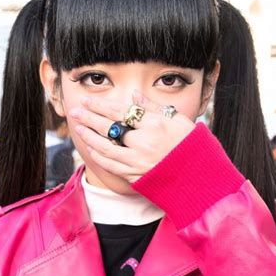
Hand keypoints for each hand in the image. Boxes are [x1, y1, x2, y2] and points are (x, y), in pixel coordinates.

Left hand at [69, 91, 195, 183]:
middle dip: (90, 118)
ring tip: (79, 127)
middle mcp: (144, 143)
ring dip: (90, 136)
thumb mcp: (179, 121)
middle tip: (76, 111)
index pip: (122, 112)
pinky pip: (112, 166)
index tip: (88, 100)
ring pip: (106, 147)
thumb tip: (134, 95)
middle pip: (110, 127)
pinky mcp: (136, 177)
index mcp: (155, 125)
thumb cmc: (192, 147)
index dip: (102, 106)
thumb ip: (154, 108)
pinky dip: (99, 156)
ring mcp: (138, 162)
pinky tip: (91, 148)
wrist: (199, 179)